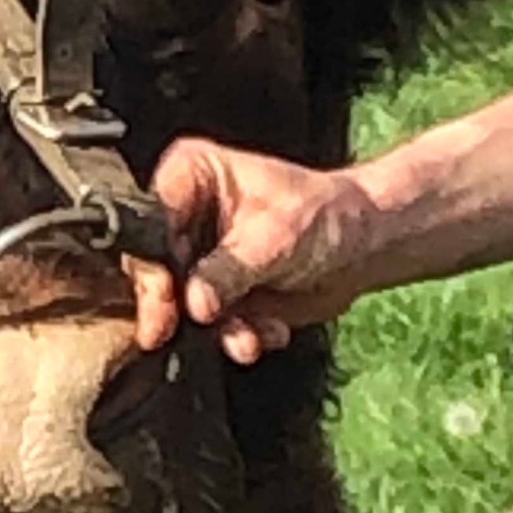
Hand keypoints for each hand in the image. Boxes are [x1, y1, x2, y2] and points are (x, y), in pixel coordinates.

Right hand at [129, 139, 378, 358]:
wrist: (362, 250)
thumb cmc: (325, 215)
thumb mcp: (275, 237)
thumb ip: (229, 270)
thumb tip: (193, 303)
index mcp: (190, 175)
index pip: (150, 219)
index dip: (151, 259)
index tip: (165, 293)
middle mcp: (184, 215)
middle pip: (151, 265)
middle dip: (167, 305)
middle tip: (170, 329)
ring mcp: (196, 258)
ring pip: (176, 304)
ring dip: (213, 329)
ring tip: (247, 337)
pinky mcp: (213, 294)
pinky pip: (206, 326)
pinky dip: (237, 337)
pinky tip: (269, 331)